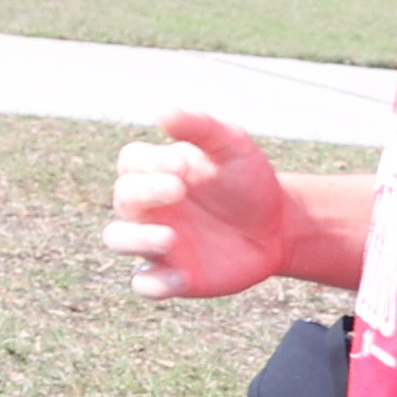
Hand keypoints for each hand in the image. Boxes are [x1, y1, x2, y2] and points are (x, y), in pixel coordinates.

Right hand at [108, 109, 300, 297]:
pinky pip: (145, 284)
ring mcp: (155, 242)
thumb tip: (162, 112)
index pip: (132, 163)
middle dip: (146, 193)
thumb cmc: (248, 182)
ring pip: (118, 240)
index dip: (151, 162)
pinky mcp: (171, 276)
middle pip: (123, 198)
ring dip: (136, 239)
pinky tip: (184, 276)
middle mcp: (146, 206)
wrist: (279, 229)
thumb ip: (200, 127)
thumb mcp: (233, 147)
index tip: (183, 164)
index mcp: (154, 171)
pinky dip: (156, 283)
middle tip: (178, 189)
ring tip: (169, 238)